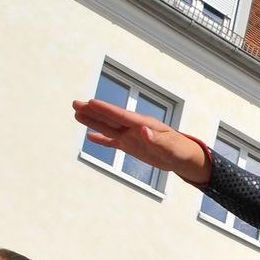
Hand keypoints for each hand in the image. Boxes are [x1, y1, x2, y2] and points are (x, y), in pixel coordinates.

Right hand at [72, 98, 209, 182]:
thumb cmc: (179, 149)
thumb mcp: (170, 147)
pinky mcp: (131, 146)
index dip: (106, 109)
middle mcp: (134, 128)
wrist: (184, 157)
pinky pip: (113, 142)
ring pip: (108, 127)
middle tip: (75, 103)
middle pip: (110, 118)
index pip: (121, 116)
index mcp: (143, 124)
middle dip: (93, 111)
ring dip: (93, 121)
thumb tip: (143, 131)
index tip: (91, 102)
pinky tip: (89, 136)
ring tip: (77, 113)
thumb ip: (156, 140)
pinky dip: (101, 140)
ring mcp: (131, 136)